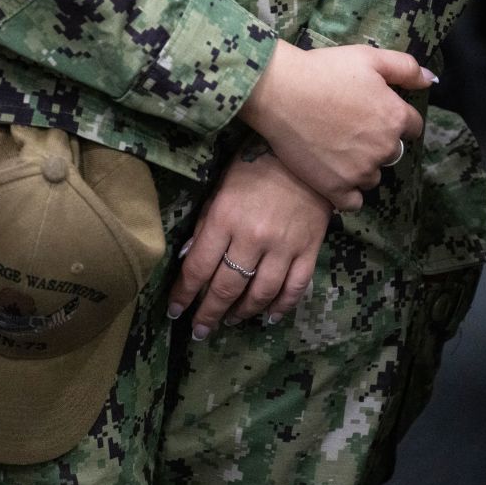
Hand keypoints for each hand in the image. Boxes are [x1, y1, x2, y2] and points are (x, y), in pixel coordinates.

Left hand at [167, 142, 331, 340]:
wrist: (304, 153)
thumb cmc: (254, 168)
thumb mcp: (219, 190)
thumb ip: (205, 226)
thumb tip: (187, 262)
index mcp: (225, 219)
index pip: (198, 268)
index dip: (184, 294)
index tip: (175, 312)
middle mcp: (253, 237)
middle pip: (227, 287)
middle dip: (209, 313)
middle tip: (199, 331)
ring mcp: (284, 246)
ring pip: (260, 293)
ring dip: (241, 313)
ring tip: (229, 321)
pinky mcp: (310, 249)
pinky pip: (295, 288)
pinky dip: (281, 307)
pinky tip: (267, 317)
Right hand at [239, 40, 435, 210]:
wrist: (279, 93)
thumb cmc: (323, 71)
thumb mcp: (369, 57)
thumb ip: (405, 68)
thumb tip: (430, 80)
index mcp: (395, 117)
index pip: (412, 127)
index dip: (393, 119)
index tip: (371, 115)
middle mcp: (384, 148)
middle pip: (391, 154)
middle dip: (376, 145)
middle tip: (348, 132)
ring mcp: (360, 171)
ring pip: (372, 178)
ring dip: (361, 169)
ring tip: (335, 153)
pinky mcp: (335, 188)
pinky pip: (352, 203)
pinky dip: (347, 194)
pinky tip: (334, 179)